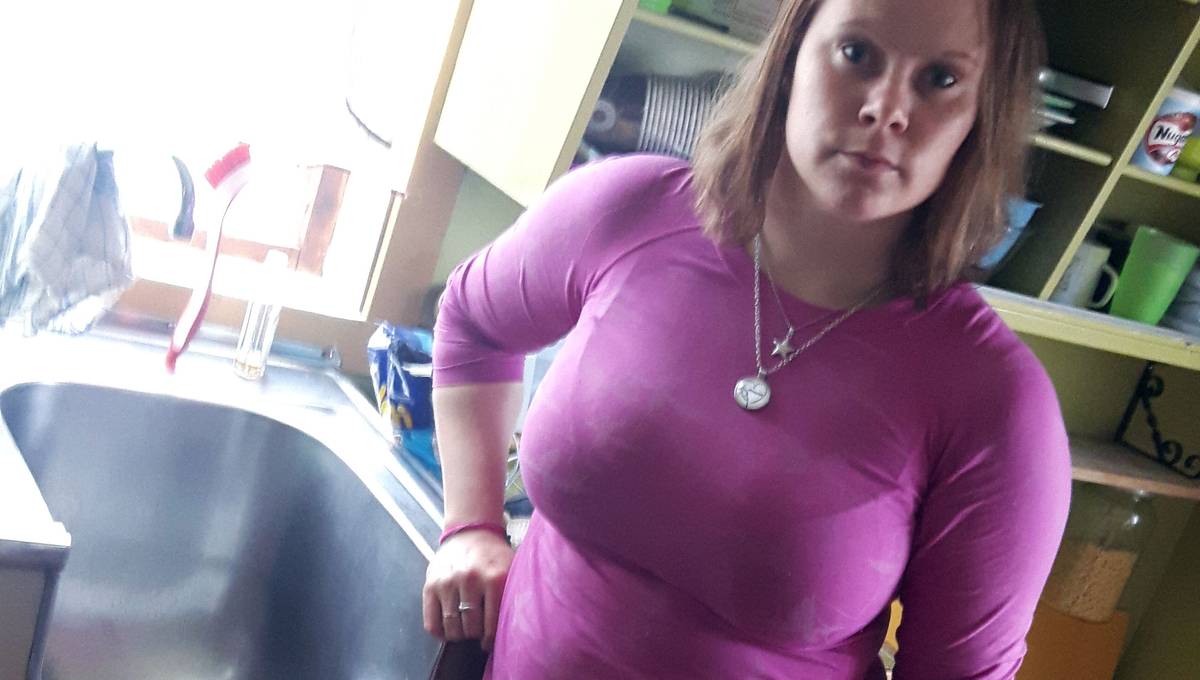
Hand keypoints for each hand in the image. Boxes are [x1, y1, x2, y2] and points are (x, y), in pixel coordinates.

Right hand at [422, 529, 514, 651]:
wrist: (470, 531)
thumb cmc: (494, 557)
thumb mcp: (510, 569)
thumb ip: (513, 594)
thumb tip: (516, 629)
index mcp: (495, 577)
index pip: (493, 624)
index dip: (490, 640)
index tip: (489, 643)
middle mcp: (470, 579)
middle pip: (471, 627)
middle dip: (475, 635)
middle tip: (477, 633)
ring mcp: (448, 582)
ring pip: (452, 627)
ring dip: (459, 635)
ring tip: (464, 630)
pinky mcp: (430, 585)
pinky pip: (431, 623)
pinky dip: (440, 633)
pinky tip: (448, 630)